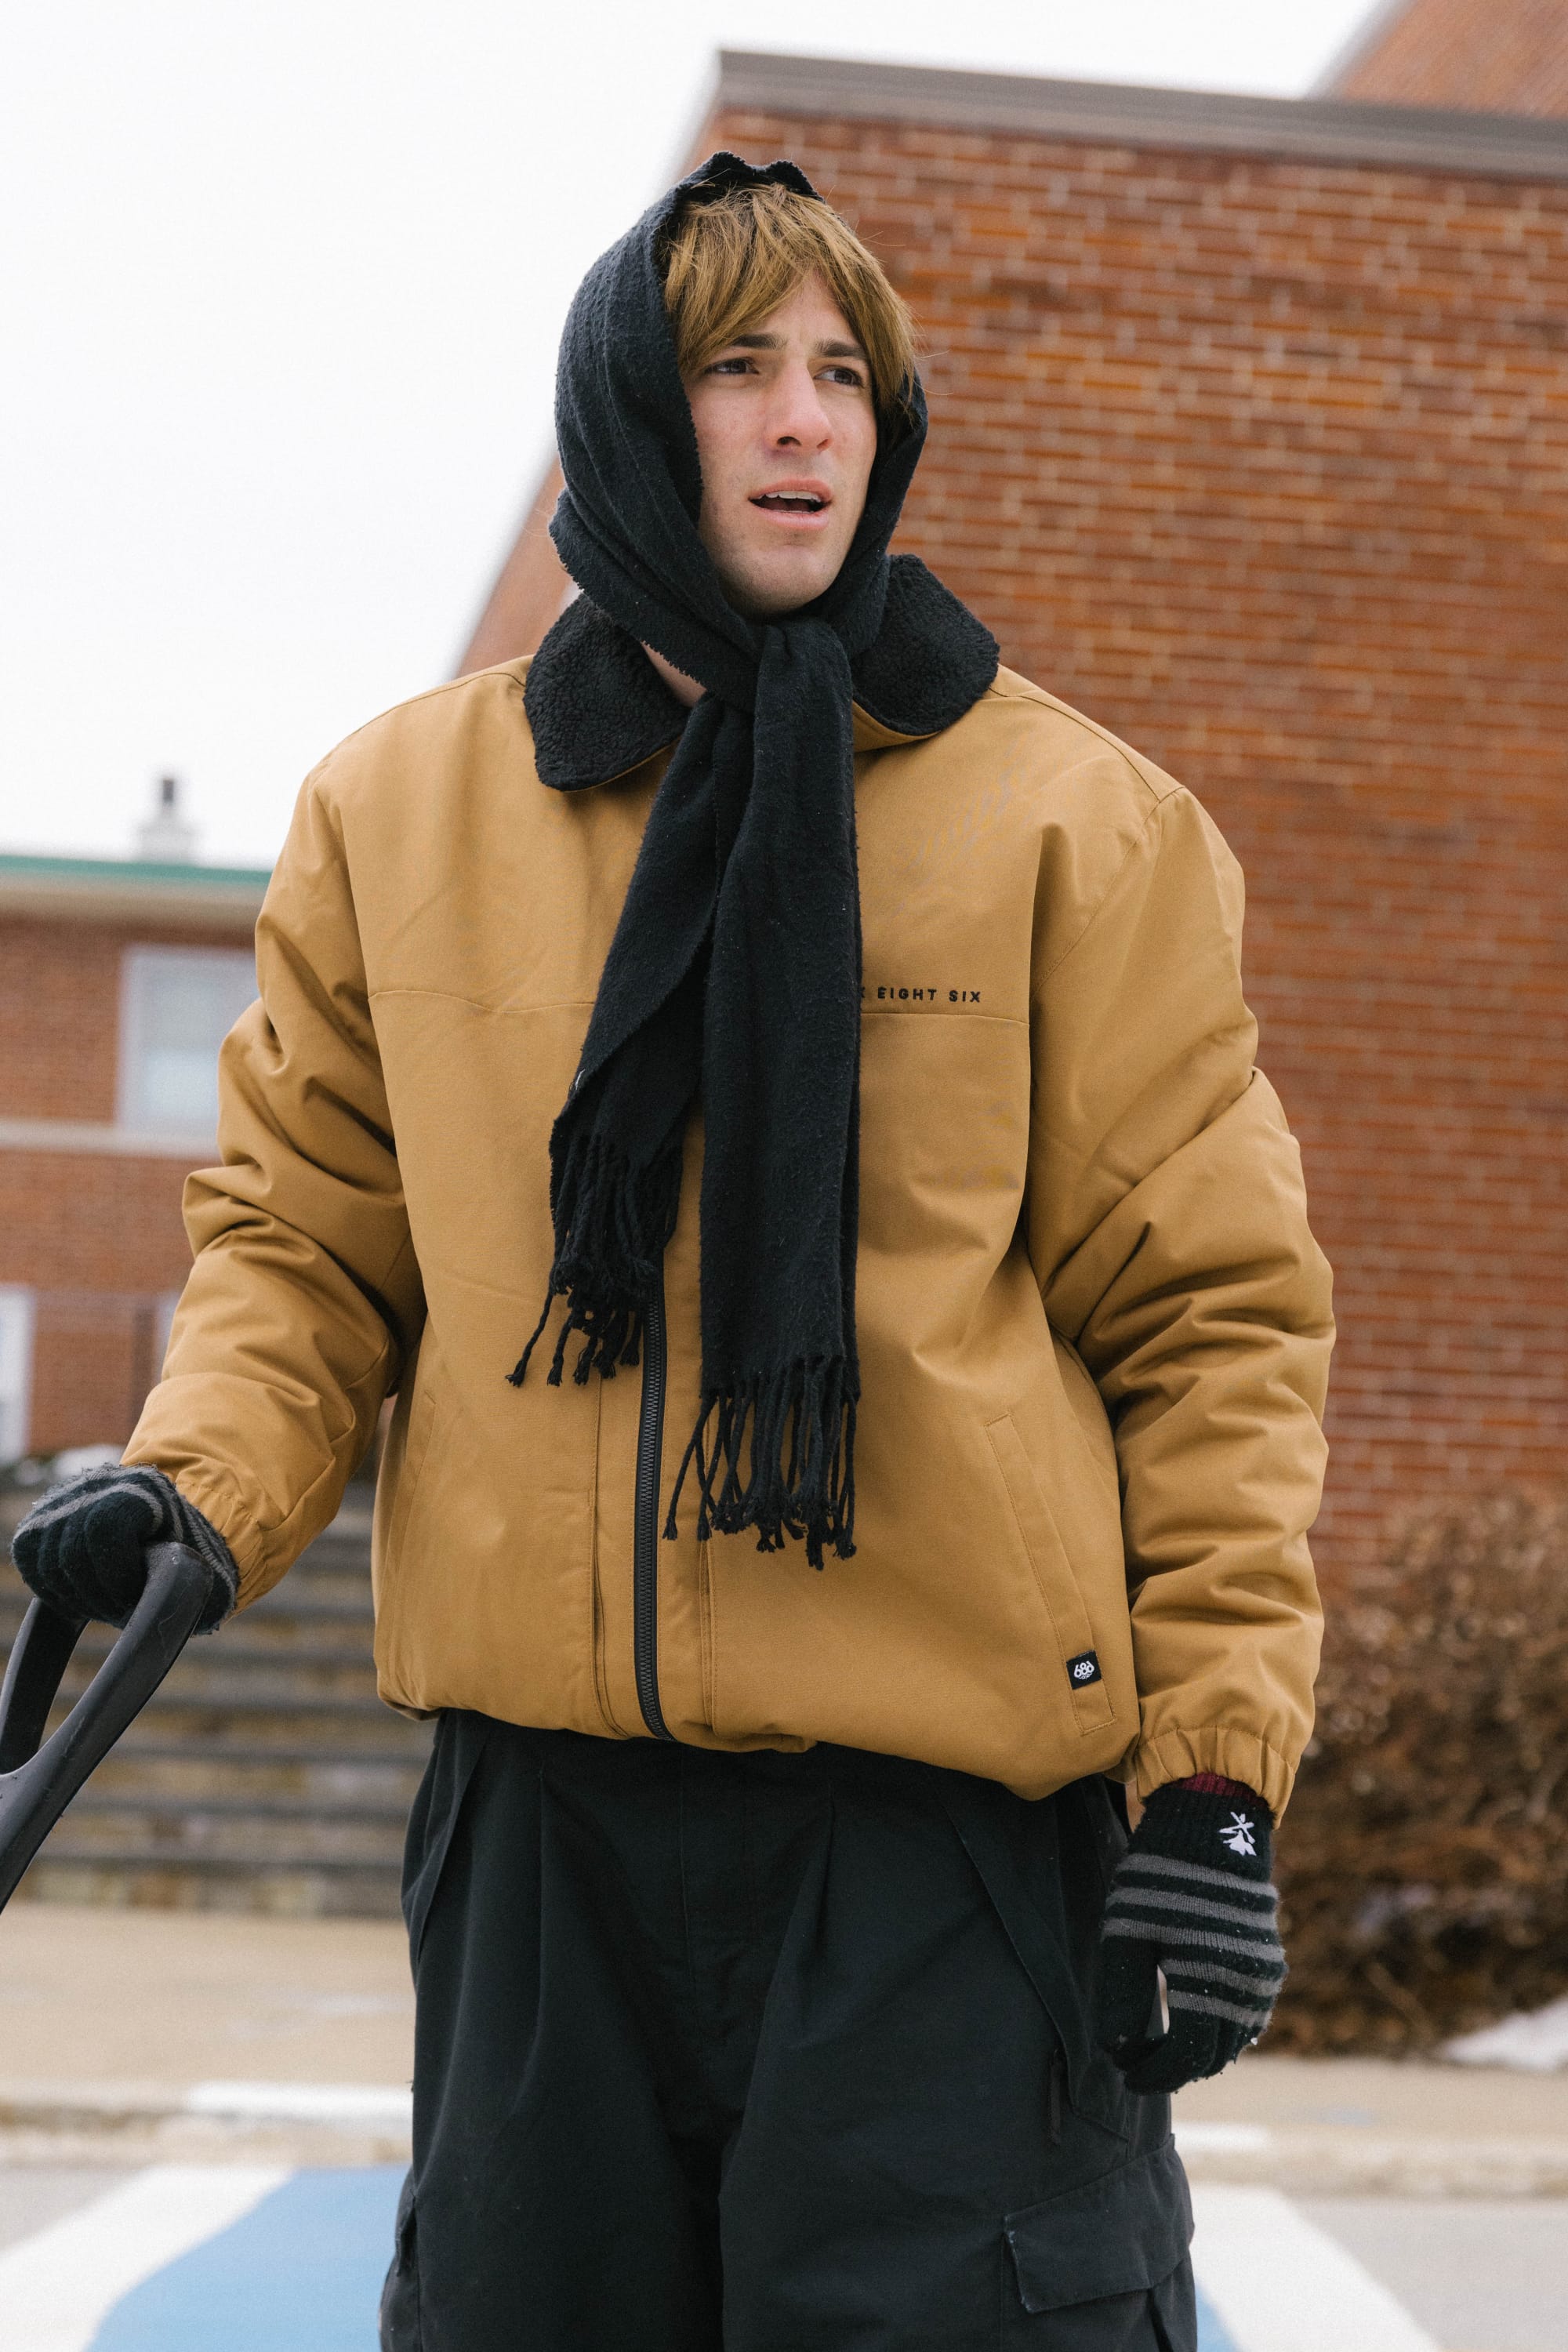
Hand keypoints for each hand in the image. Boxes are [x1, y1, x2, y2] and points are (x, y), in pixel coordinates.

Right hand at [11, 1465, 236, 1632]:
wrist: (168, 1529)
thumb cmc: (188, 1556)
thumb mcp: (200, 1569)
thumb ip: (187, 1590)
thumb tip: (158, 1615)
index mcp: (145, 1487)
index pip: (104, 1528)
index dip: (117, 1575)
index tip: (135, 1596)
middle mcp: (99, 1482)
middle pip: (73, 1549)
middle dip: (96, 1594)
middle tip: (119, 1609)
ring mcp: (67, 1497)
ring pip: (47, 1557)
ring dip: (74, 1594)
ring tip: (103, 1604)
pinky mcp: (43, 1517)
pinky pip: (29, 1557)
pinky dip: (50, 1585)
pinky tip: (78, 1597)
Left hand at [1094, 1777, 1284, 2093]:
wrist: (1212, 1823)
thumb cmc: (1161, 1877)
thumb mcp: (1126, 1934)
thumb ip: (1122, 1997)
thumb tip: (1118, 2052)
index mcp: (1208, 1985)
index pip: (1185, 2058)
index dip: (1154, 2076)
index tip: (1127, 2078)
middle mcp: (1245, 1988)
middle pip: (1213, 2056)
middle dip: (1175, 2068)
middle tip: (1140, 2065)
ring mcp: (1262, 1976)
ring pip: (1235, 2040)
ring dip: (1201, 2053)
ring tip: (1163, 2048)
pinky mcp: (1267, 1961)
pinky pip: (1249, 2016)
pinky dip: (1223, 2030)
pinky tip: (1197, 2021)